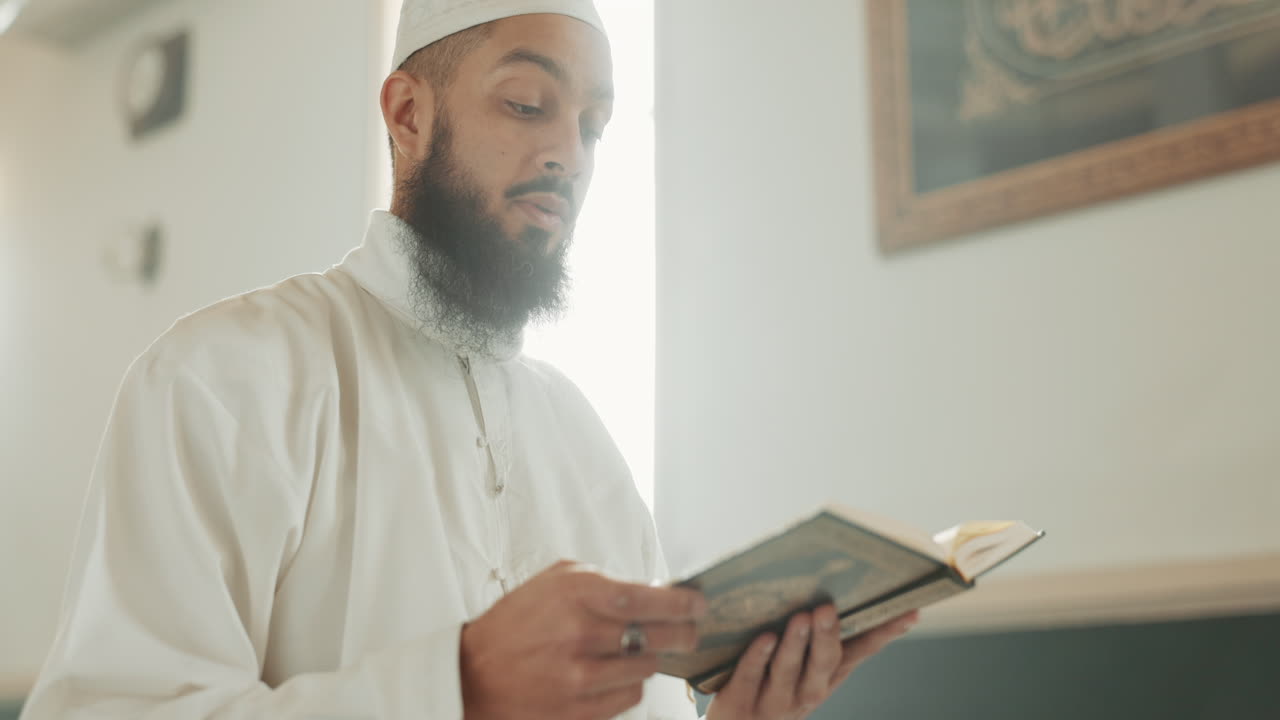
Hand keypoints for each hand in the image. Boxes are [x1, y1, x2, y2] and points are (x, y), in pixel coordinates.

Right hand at [460, 560, 706, 719]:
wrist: (472, 673)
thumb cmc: (516, 622)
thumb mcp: (555, 581)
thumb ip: (604, 581)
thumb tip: (654, 591)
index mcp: (578, 593)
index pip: (650, 599)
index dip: (684, 604)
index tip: (698, 605)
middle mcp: (582, 633)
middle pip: (660, 637)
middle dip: (683, 634)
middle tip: (689, 631)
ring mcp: (580, 676)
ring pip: (647, 669)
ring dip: (647, 660)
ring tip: (630, 652)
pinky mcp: (579, 710)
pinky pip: (629, 698)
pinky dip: (628, 686)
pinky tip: (611, 676)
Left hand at [705, 607, 918, 719]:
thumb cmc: (769, 684)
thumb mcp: (800, 664)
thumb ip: (817, 633)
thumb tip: (830, 587)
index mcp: (827, 677)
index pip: (860, 652)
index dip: (883, 634)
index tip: (908, 612)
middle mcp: (807, 691)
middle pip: (824, 663)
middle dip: (828, 636)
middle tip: (828, 609)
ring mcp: (775, 700)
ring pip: (789, 670)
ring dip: (797, 643)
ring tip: (802, 617)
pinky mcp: (741, 702)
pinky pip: (751, 676)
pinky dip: (759, 657)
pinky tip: (765, 637)